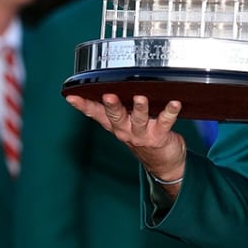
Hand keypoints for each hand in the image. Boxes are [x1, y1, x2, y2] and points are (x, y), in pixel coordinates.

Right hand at [65, 94, 186, 193]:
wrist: (164, 164)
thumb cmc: (144, 137)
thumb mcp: (125, 124)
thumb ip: (117, 108)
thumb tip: (109, 83)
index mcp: (115, 125)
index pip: (95, 114)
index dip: (83, 105)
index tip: (72, 96)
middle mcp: (125, 130)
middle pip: (115, 116)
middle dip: (111, 106)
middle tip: (108, 95)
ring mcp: (142, 134)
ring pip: (139, 119)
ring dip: (139, 108)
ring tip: (140, 98)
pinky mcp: (159, 136)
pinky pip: (165, 121)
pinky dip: (170, 111)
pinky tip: (175, 103)